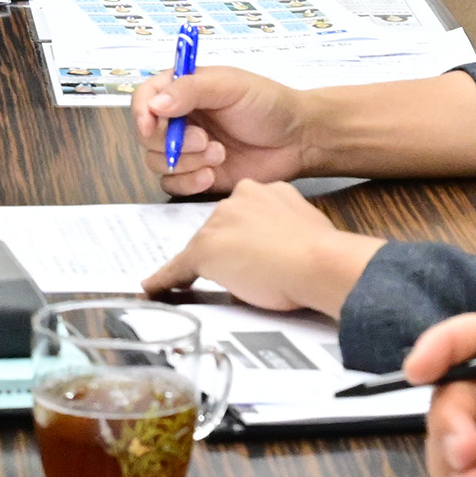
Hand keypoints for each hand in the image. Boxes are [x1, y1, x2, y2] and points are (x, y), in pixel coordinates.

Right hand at [130, 64, 314, 195]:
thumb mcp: (230, 87)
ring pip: (157, 162)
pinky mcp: (196, 174)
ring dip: (185, 162)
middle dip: (172, 142)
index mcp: (183, 90)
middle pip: (147, 135)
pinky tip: (212, 176)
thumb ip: (190, 90)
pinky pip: (172, 184)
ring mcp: (186, 149)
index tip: (151, 125)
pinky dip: (188, 182)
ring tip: (219, 155)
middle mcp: (180, 119)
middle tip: (205, 140)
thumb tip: (155, 104)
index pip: (144, 98)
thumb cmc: (269, 105)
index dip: (142, 113)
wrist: (298, 140)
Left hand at [143, 179, 378, 313]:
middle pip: (221, 229)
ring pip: (206, 248)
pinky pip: (178, 268)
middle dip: (232, 250)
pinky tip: (155, 287)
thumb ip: (281, 227)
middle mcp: (236, 199)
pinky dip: (165, 279)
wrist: (318, 262)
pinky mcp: (204, 250)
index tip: (256, 249)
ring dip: (216, 265)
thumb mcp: (303, 224)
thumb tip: (273, 246)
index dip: (247, 236)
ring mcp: (218, 224)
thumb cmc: (320, 252)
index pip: (242, 213)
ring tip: (244, 283)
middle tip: (257, 270)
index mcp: (263, 189)